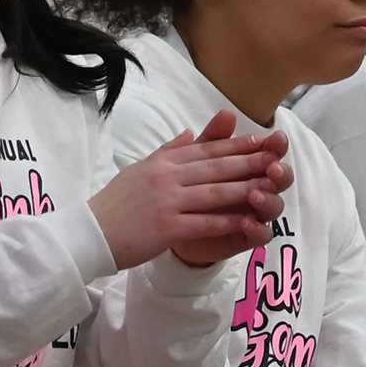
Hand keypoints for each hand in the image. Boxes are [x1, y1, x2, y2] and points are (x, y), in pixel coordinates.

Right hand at [90, 109, 294, 269]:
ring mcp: (167, 201)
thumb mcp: (140, 169)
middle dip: (249, 161)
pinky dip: (228, 221)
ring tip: (271, 186)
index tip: (261, 140)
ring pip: (215, 192)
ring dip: (246, 188)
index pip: (206, 150)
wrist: (89, 232)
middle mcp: (167, 176)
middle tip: (276, 157)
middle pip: (216, 167)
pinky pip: (204, 223)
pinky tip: (248, 221)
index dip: (236, 145)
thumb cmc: (115, 203)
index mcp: (163, 161)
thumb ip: (168, 151)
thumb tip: (189, 134)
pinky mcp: (166, 227)